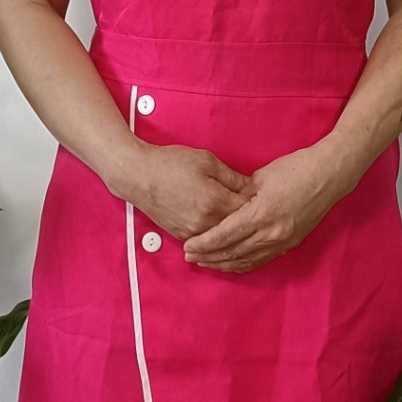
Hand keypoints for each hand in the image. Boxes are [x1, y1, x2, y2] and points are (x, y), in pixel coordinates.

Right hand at [133, 143, 253, 241]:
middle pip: (237, 227)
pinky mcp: (182, 236)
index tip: (263, 198)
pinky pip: (207, 240)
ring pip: (222, 237)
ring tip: (242, 220)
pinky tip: (222, 226)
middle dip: (248, 219)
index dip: (258, 203)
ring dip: (233, 229)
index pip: (248, 210)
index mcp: (215, 202)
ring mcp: (193, 233)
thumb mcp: (206, 161)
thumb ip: (232, 177)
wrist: (138, 176)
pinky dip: (217, 235)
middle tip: (257, 209)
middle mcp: (206, 222)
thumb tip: (251, 188)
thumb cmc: (171, 164)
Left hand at [183, 145, 344, 272]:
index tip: (188, 246)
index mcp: (261, 213)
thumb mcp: (261, 176)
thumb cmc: (295, 168)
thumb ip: (240, 194)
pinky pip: (261, 260)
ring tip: (206, 263)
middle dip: (208, 256)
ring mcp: (282, 241)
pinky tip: (231, 264)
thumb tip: (223, 205)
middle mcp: (271, 233)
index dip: (204, 243)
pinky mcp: (290, 243)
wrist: (329, 175)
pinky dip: (243, 264)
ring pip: (246, 260)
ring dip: (223, 264)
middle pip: (232, 252)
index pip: (224, 235)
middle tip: (190, 257)